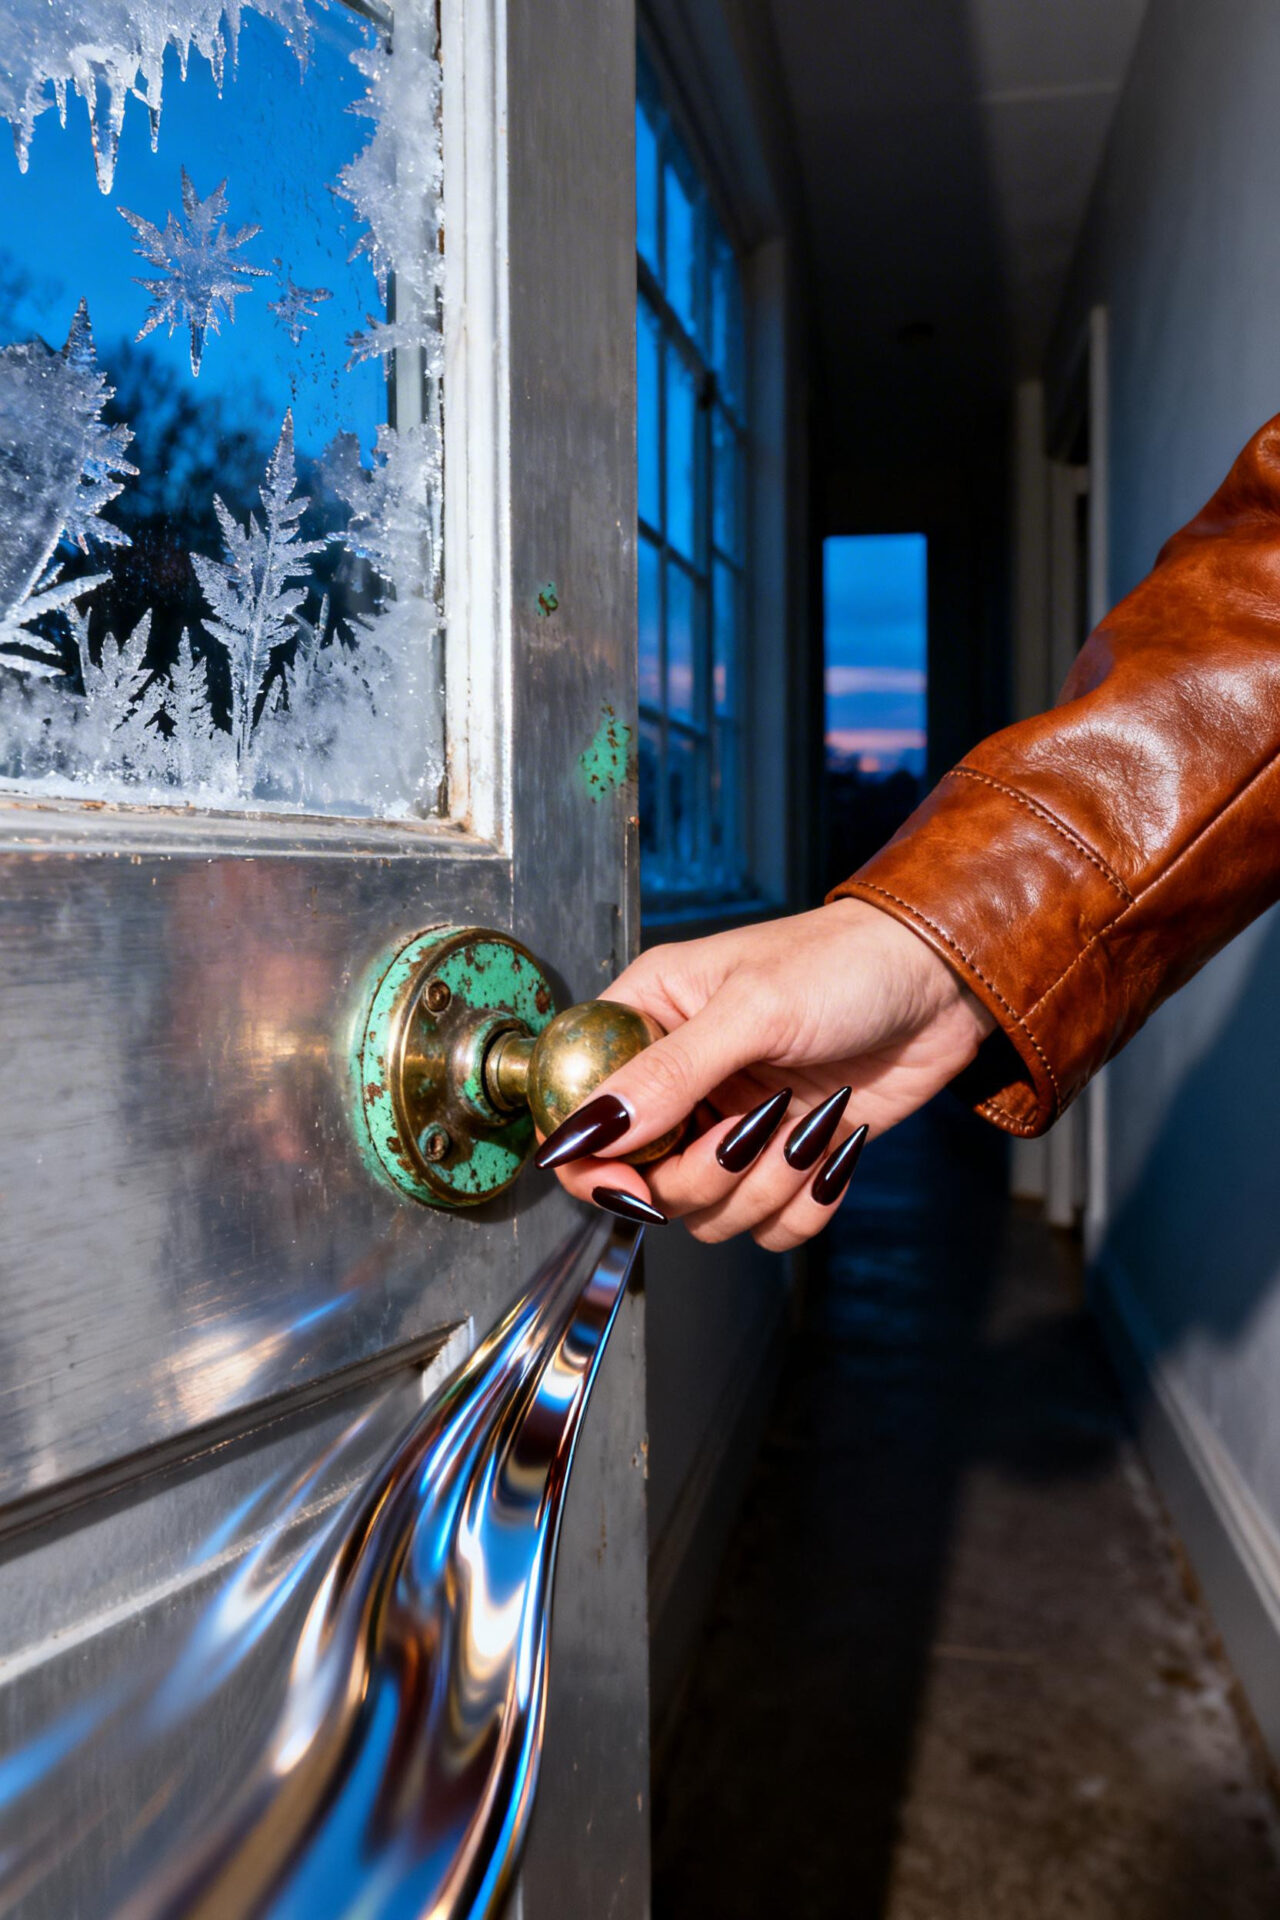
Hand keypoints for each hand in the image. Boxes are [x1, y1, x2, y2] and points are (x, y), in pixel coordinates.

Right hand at [535, 898, 995, 1248]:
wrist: (940, 982)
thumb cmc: (843, 964)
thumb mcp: (752, 1009)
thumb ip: (669, 1075)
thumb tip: (590, 1131)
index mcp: (647, 1019)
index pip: (578, 1109)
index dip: (593, 1162)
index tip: (633, 1186)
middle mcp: (680, 1079)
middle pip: (644, 1181)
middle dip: (703, 1176)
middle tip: (752, 1134)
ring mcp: (732, 1123)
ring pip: (709, 1214)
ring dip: (765, 1187)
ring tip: (807, 1128)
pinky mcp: (784, 1156)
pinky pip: (770, 1226)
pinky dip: (806, 1202)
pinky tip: (833, 1147)